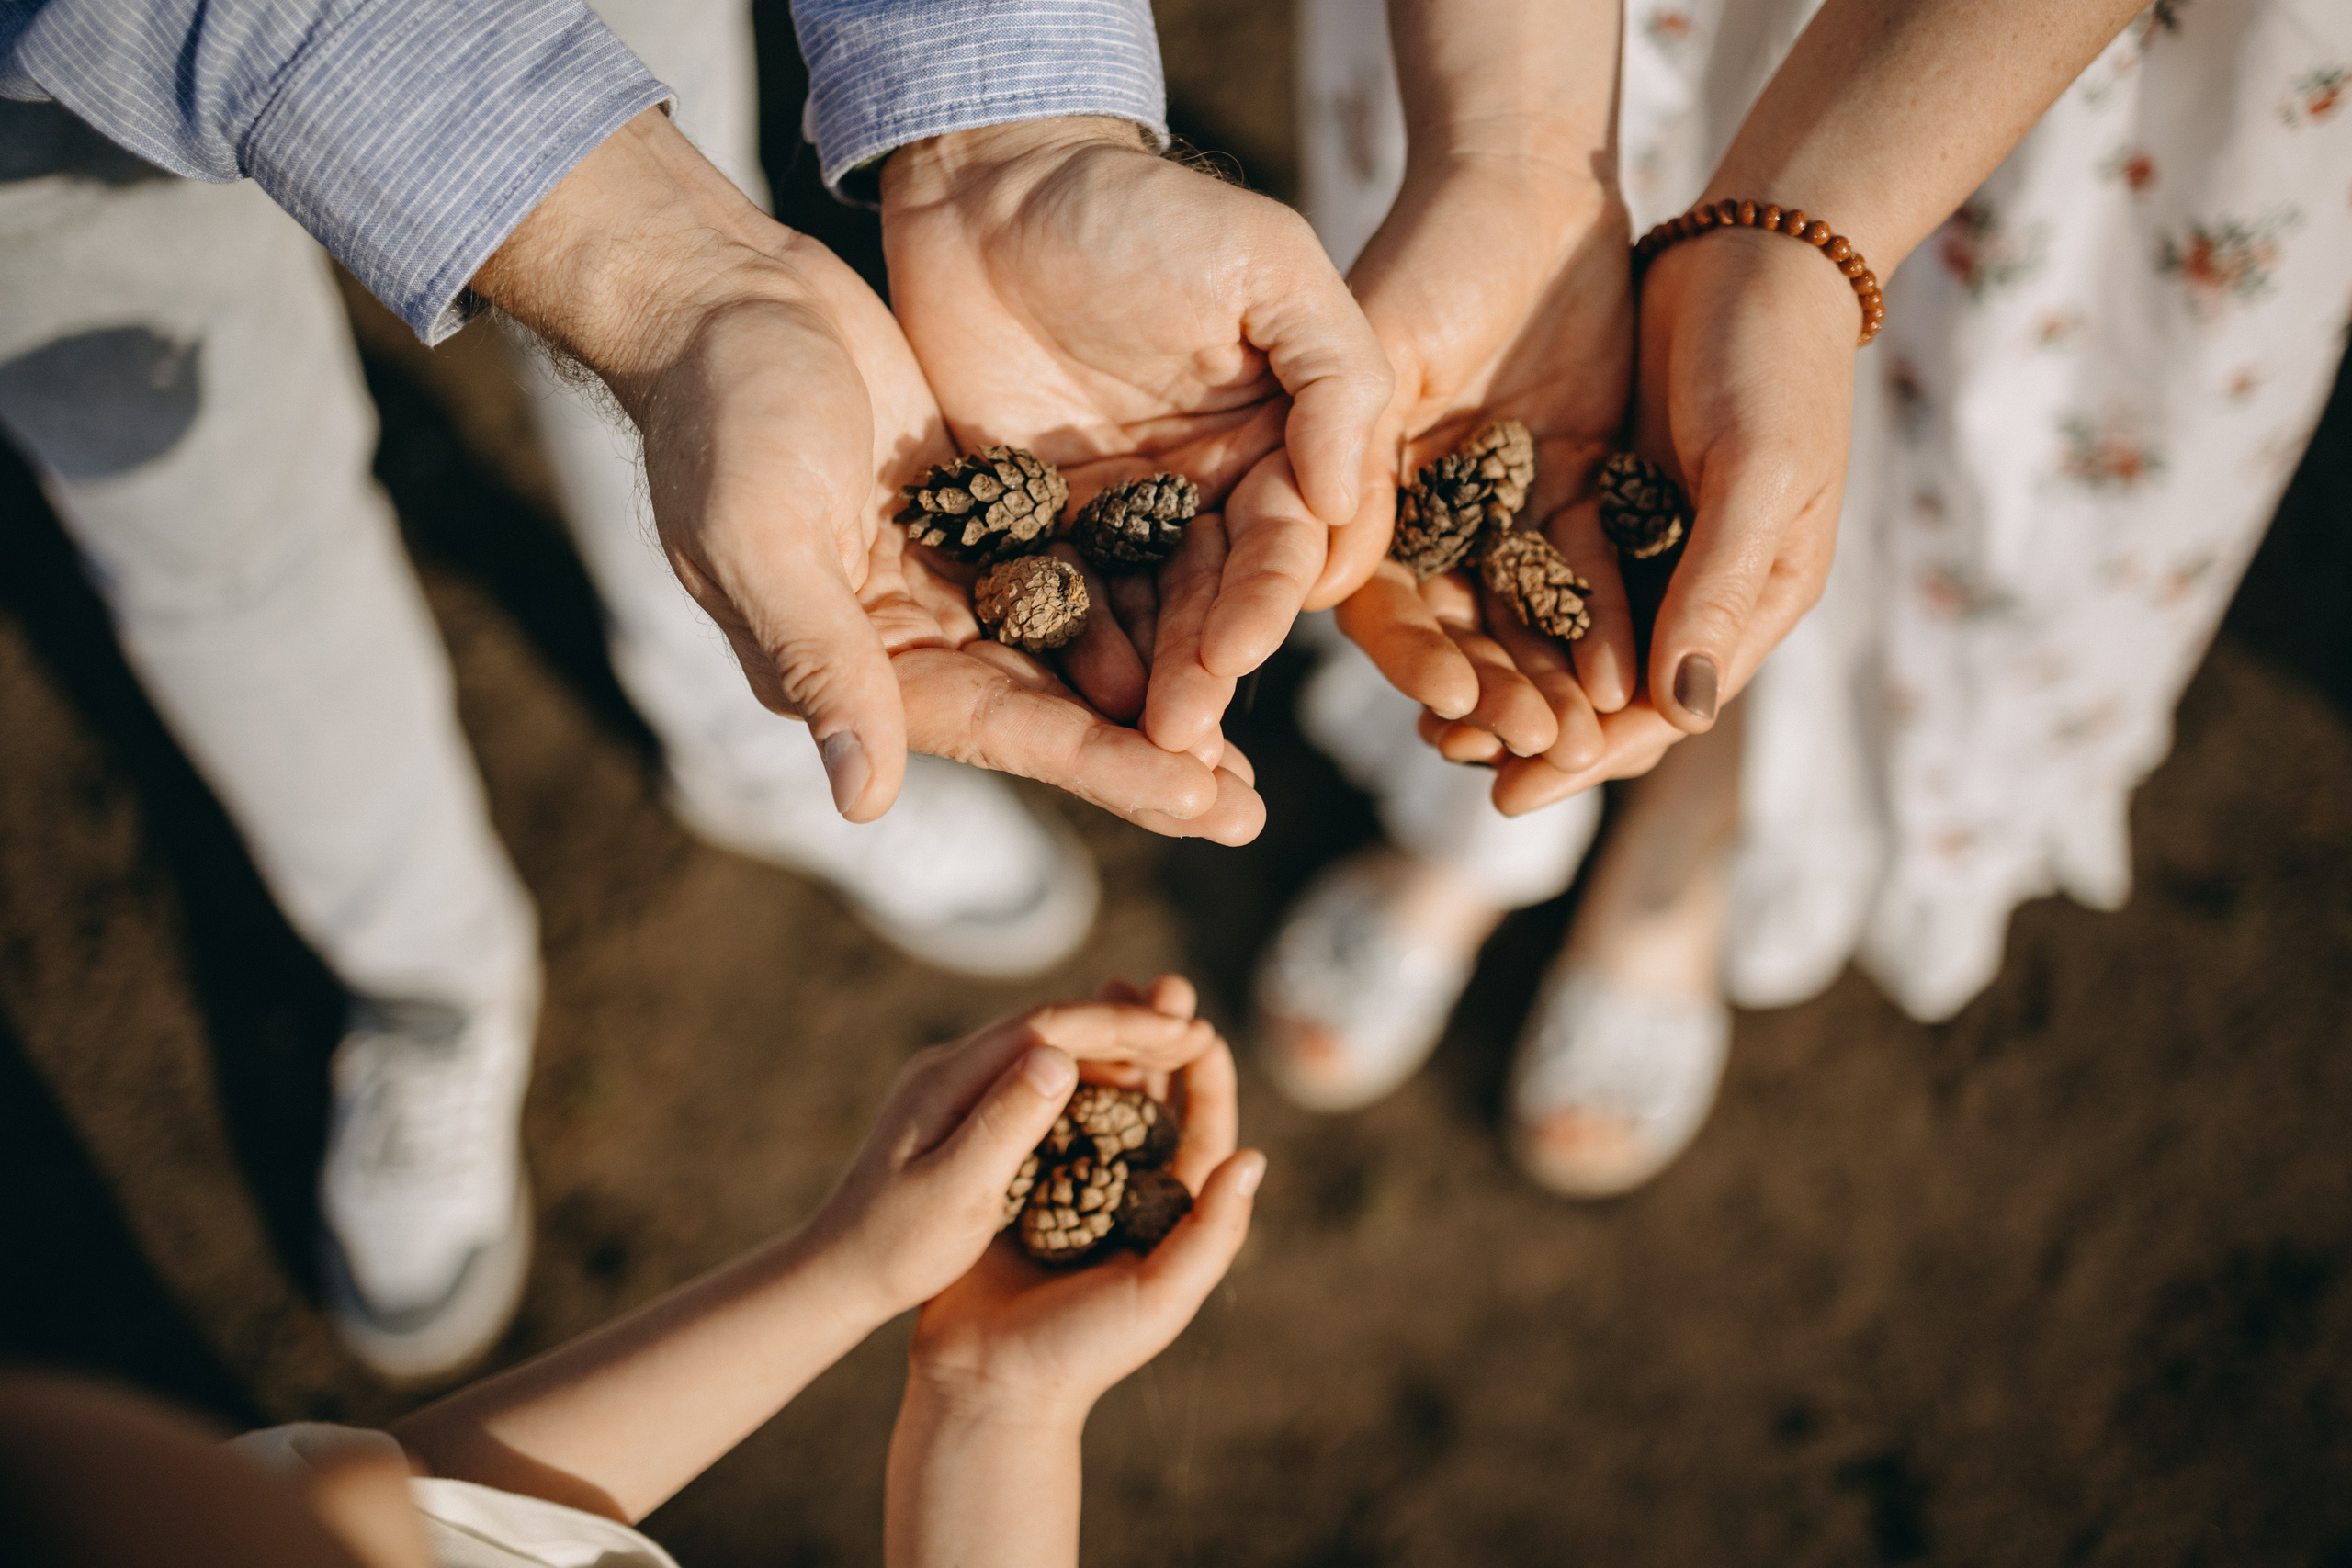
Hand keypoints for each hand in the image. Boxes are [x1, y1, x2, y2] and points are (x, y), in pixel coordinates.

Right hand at [474, 110, 1259, 836]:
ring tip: (1245, 751)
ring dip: (1155, 698)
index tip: (1205, 806)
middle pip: (1052, 716)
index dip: (1109, 771)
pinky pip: (1073, 577)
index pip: (1007, 734)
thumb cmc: (723, 417)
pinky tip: (1209, 626)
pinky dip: (1134, 607)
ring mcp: (948, 583)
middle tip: (1251, 813)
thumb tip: (864, 801)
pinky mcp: (981, 520)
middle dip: (1150, 764)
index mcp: (857, 668)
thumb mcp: (762, 537)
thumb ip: (820, 662)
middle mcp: (909, 643)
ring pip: (1072, 656)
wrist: (723, 300)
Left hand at [803, 979, 1230, 1321]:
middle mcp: (950, 1067)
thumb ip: (1004, 1124)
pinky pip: (1033, 1072)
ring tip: (1175, 1051)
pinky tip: (1119, 1092)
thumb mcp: (956, 1195)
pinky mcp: (957, 1108)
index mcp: (950, 1079)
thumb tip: (1057, 1054)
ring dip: (1111, 1043)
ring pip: (1045, 1043)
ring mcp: (952, 1084)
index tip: (1186, 1032)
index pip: (1050, 1027)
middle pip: (1052, 1023)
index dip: (1123, 1024)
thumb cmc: (895, 1248)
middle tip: (1197, 1030)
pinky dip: (1085, 1072)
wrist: (833, 1273)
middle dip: (1127, 1022)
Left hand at [880, 116, 1391, 759]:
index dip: (1272, 602)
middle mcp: (1214, 492)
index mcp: (1285, 443)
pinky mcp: (1043, 524)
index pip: (1298, 544)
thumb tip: (1342, 496)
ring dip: (1151, 687)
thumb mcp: (1267, 266)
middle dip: (1212, 669)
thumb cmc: (1139, 210)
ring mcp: (1129, 515)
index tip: (1242, 651)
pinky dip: (1072, 655)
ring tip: (1141, 752)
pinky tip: (1071, 709)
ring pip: (1152, 620)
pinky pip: (1064, 602)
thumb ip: (1334, 373)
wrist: (988, 186)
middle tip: (1185, 736)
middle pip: (1225, 601)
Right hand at [900, 979, 1256, 1420]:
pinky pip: (1034, 1108)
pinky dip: (1044, 1067)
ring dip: (1103, 1037)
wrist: (984, 1382)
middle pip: (1150, 1094)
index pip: (1202, 1127)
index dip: (1208, 1075)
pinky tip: (1043, 1025)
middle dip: (1158, 1035)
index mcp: (1165, 1210)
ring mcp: (1065, 1176)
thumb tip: (1253, 1157)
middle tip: (1164, 982)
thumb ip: (1212, 1233)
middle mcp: (1121, 1186)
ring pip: (1093, 1089)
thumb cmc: (1083, 1350)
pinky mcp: (1012, 1175)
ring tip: (1109, 983)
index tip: (1205, 1029)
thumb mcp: (1162, 1296)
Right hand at [1323, 154, 1643, 790]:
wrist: (1531, 184)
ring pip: (1531, 619)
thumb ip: (1349, 464)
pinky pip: (1598, 573)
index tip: (1452, 706)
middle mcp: (1425, 525)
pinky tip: (1638, 673)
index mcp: (1358, 503)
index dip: (1416, 660)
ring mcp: (1503, 513)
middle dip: (1499, 696)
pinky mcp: (1578, 492)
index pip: (1383, 607)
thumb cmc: (1433, 258)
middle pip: (1460, 634)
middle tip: (1540, 747)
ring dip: (1558, 680)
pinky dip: (1615, 622)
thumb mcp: (1378, 357)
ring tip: (1591, 735)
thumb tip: (1320, 589)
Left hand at [1477, 221, 1858, 814]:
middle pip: (1595, 689)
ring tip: (1431, 712)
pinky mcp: (1585, 490)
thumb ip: (1714, 589)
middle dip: (1526, 727)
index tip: (1511, 791)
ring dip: (1498, 672)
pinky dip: (1485, 598)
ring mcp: (1633, 540)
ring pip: (1553, 635)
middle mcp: (1684, 588)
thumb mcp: (1759, 477)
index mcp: (1744, 605)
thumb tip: (1675, 712)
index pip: (1655, 711)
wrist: (1758, 251)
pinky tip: (1429, 618)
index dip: (1585, 754)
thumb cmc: (1779, 365)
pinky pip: (1528, 564)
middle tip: (1448, 756)